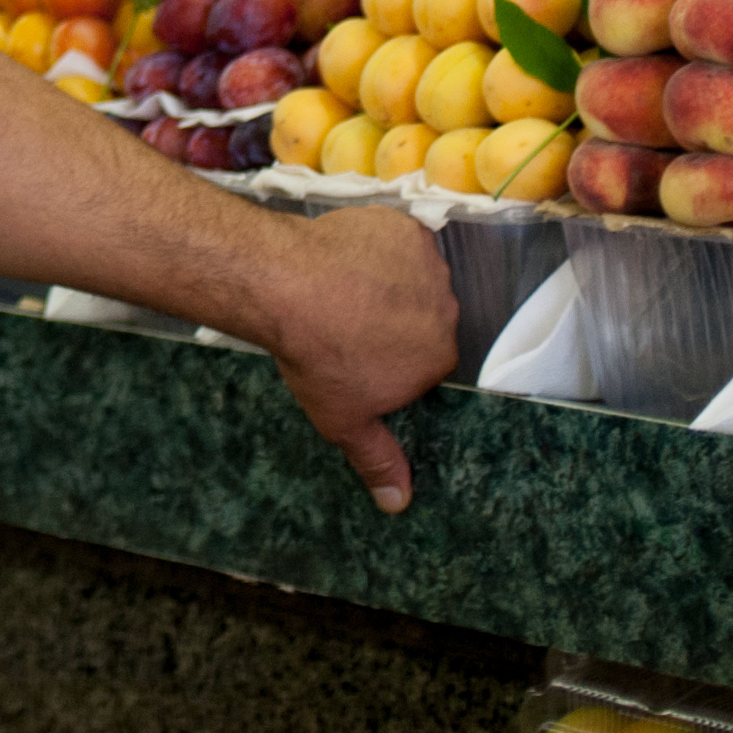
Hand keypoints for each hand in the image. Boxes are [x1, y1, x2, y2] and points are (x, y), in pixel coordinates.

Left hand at [253, 207, 454, 513]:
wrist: (285, 285)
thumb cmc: (316, 355)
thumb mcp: (344, 419)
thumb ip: (378, 460)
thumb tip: (399, 505)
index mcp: (441, 357)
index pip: (423, 359)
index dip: (389, 357)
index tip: (356, 353)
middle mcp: (447, 310)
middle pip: (423, 316)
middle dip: (390, 320)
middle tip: (344, 319)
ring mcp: (428, 265)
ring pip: (411, 276)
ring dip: (385, 280)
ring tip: (340, 286)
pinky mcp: (403, 228)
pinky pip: (397, 239)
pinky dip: (377, 245)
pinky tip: (345, 256)